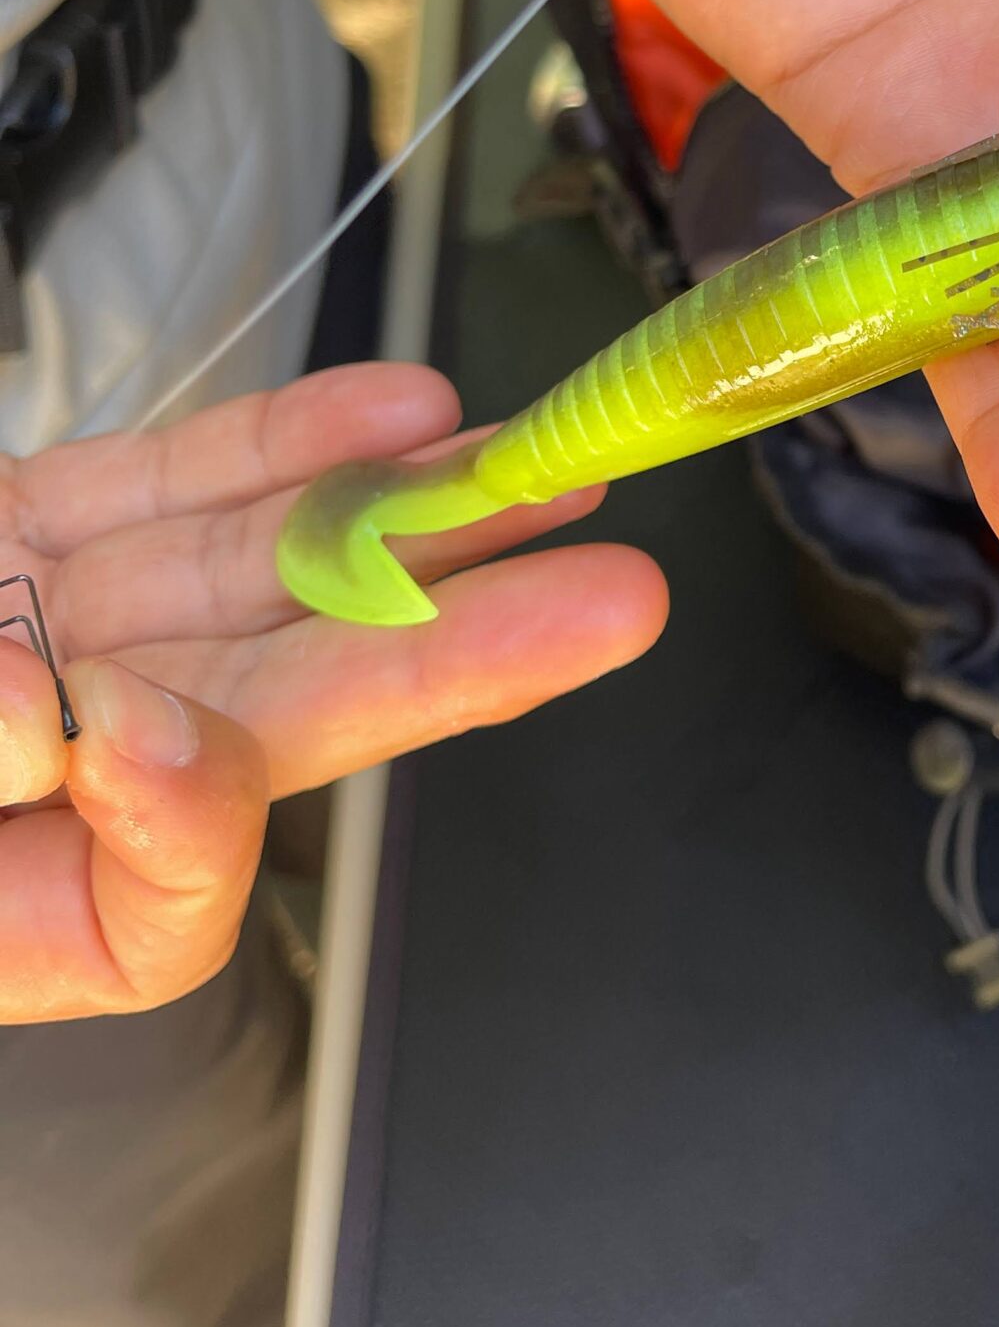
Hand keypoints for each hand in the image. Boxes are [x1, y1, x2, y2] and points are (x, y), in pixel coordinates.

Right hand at [0, 366, 663, 1019]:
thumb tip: (43, 713)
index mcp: (7, 898)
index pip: (161, 911)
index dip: (203, 826)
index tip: (151, 735)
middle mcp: (55, 776)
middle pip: (282, 713)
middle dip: (453, 641)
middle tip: (610, 595)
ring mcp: (45, 636)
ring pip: (262, 579)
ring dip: (409, 518)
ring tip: (541, 469)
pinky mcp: (20, 530)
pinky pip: (172, 488)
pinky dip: (286, 447)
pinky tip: (406, 416)